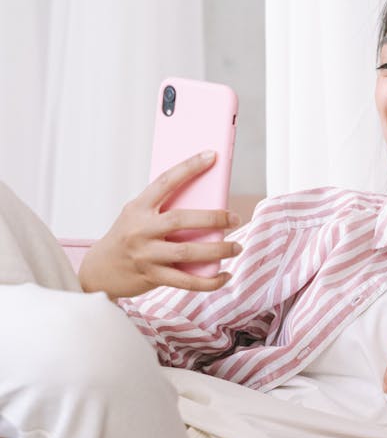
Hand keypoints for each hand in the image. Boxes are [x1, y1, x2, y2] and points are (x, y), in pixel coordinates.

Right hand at [78, 152, 242, 299]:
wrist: (99, 270)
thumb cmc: (127, 238)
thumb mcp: (137, 216)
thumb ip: (163, 210)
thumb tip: (206, 204)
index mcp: (138, 207)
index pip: (165, 181)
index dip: (189, 167)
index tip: (211, 155)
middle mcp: (140, 229)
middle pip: (181, 220)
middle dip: (213, 218)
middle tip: (235, 218)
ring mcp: (145, 254)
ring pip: (187, 252)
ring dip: (217, 250)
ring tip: (236, 247)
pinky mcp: (152, 276)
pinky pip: (186, 280)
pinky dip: (209, 281)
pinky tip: (224, 275)